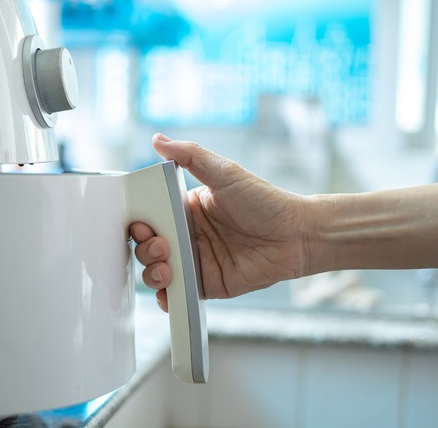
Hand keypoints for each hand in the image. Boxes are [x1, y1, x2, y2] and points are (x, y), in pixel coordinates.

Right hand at [130, 133, 310, 311]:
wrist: (297, 235)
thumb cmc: (266, 201)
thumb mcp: (225, 172)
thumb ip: (190, 155)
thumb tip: (158, 140)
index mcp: (187, 209)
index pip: (151, 216)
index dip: (140, 223)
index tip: (141, 225)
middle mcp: (187, 236)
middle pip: (148, 246)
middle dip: (144, 249)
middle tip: (160, 245)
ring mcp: (195, 261)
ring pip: (157, 272)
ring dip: (152, 272)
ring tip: (167, 267)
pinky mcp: (207, 284)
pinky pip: (179, 295)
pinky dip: (167, 297)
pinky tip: (168, 293)